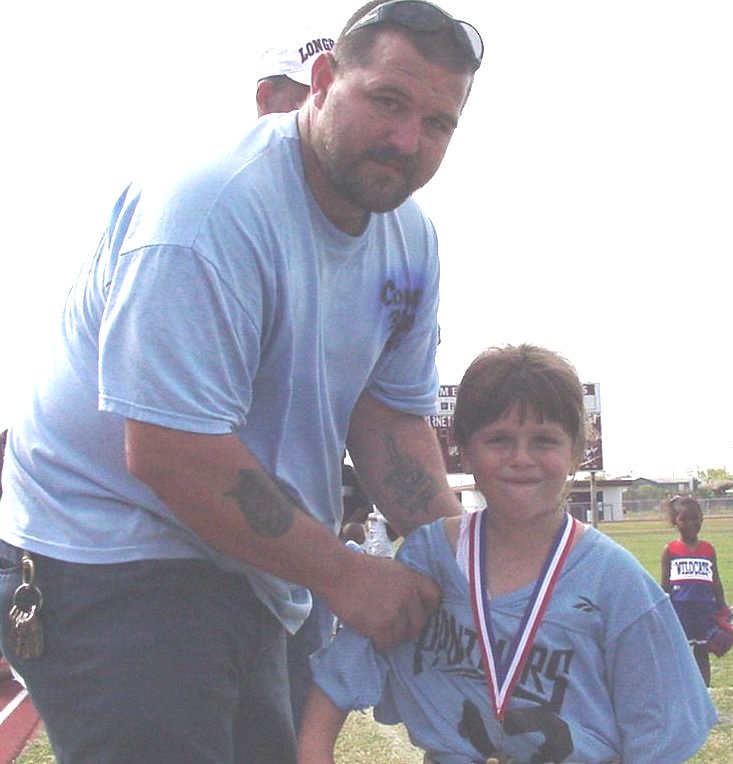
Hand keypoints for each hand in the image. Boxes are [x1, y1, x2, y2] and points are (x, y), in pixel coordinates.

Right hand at [325, 553, 440, 651]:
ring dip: (393, 637)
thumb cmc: (358, 569)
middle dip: (410, 629)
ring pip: (403, 636)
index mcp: (410, 578)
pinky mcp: (380, 625)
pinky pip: (386, 644)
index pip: (434, 596)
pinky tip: (372, 638)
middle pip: (420, 622)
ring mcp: (394, 611)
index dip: (429, 608)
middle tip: (397, 630)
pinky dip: (379, 644)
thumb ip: (403, 584)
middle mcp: (407, 594)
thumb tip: (411, 603)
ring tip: (381, 632)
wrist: (338, 572)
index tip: (420, 614)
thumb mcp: (389, 569)